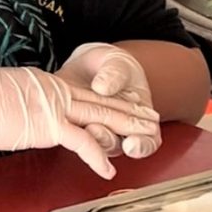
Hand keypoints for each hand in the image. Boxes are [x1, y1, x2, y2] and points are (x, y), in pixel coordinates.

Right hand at [0, 66, 160, 179]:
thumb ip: (18, 104)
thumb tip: (15, 115)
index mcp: (41, 82)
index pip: (80, 91)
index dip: (105, 98)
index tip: (122, 102)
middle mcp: (53, 89)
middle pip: (99, 99)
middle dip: (128, 109)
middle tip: (150, 114)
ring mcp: (53, 105)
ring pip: (101, 116)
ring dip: (127, 128)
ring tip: (147, 136)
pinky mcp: (49, 125)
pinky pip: (82, 142)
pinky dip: (97, 157)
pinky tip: (108, 169)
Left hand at [58, 43, 159, 158]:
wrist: (91, 65)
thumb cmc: (114, 68)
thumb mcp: (119, 65)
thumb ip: (115, 75)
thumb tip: (102, 87)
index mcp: (141, 121)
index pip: (148, 142)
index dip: (142, 146)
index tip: (132, 142)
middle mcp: (119, 131)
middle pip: (117, 147)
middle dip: (107, 141)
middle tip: (97, 129)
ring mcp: (95, 129)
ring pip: (93, 144)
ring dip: (87, 137)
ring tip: (83, 124)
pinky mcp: (73, 125)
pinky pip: (71, 134)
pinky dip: (68, 129)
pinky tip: (64, 119)